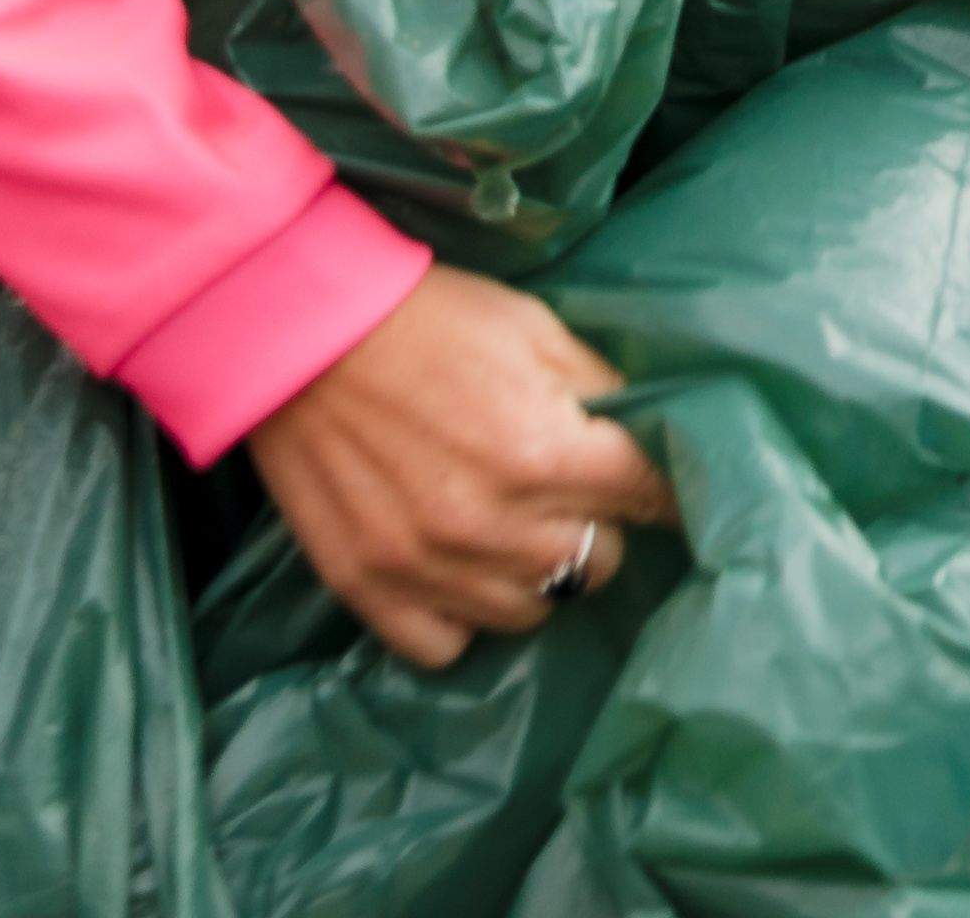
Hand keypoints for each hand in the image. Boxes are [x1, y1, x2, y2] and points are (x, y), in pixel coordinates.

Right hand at [247, 267, 672, 670]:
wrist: (301, 335)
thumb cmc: (429, 321)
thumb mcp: (537, 331)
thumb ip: (601, 392)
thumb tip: (649, 435)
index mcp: (544, 452)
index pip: (649, 497)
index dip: (667, 489)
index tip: (668, 490)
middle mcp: (492, 524)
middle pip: (598, 564)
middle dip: (600, 527)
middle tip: (575, 496)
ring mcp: (426, 566)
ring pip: (532, 612)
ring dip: (538, 574)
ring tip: (519, 532)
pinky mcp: (367, 589)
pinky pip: (445, 647)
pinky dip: (462, 617)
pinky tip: (462, 574)